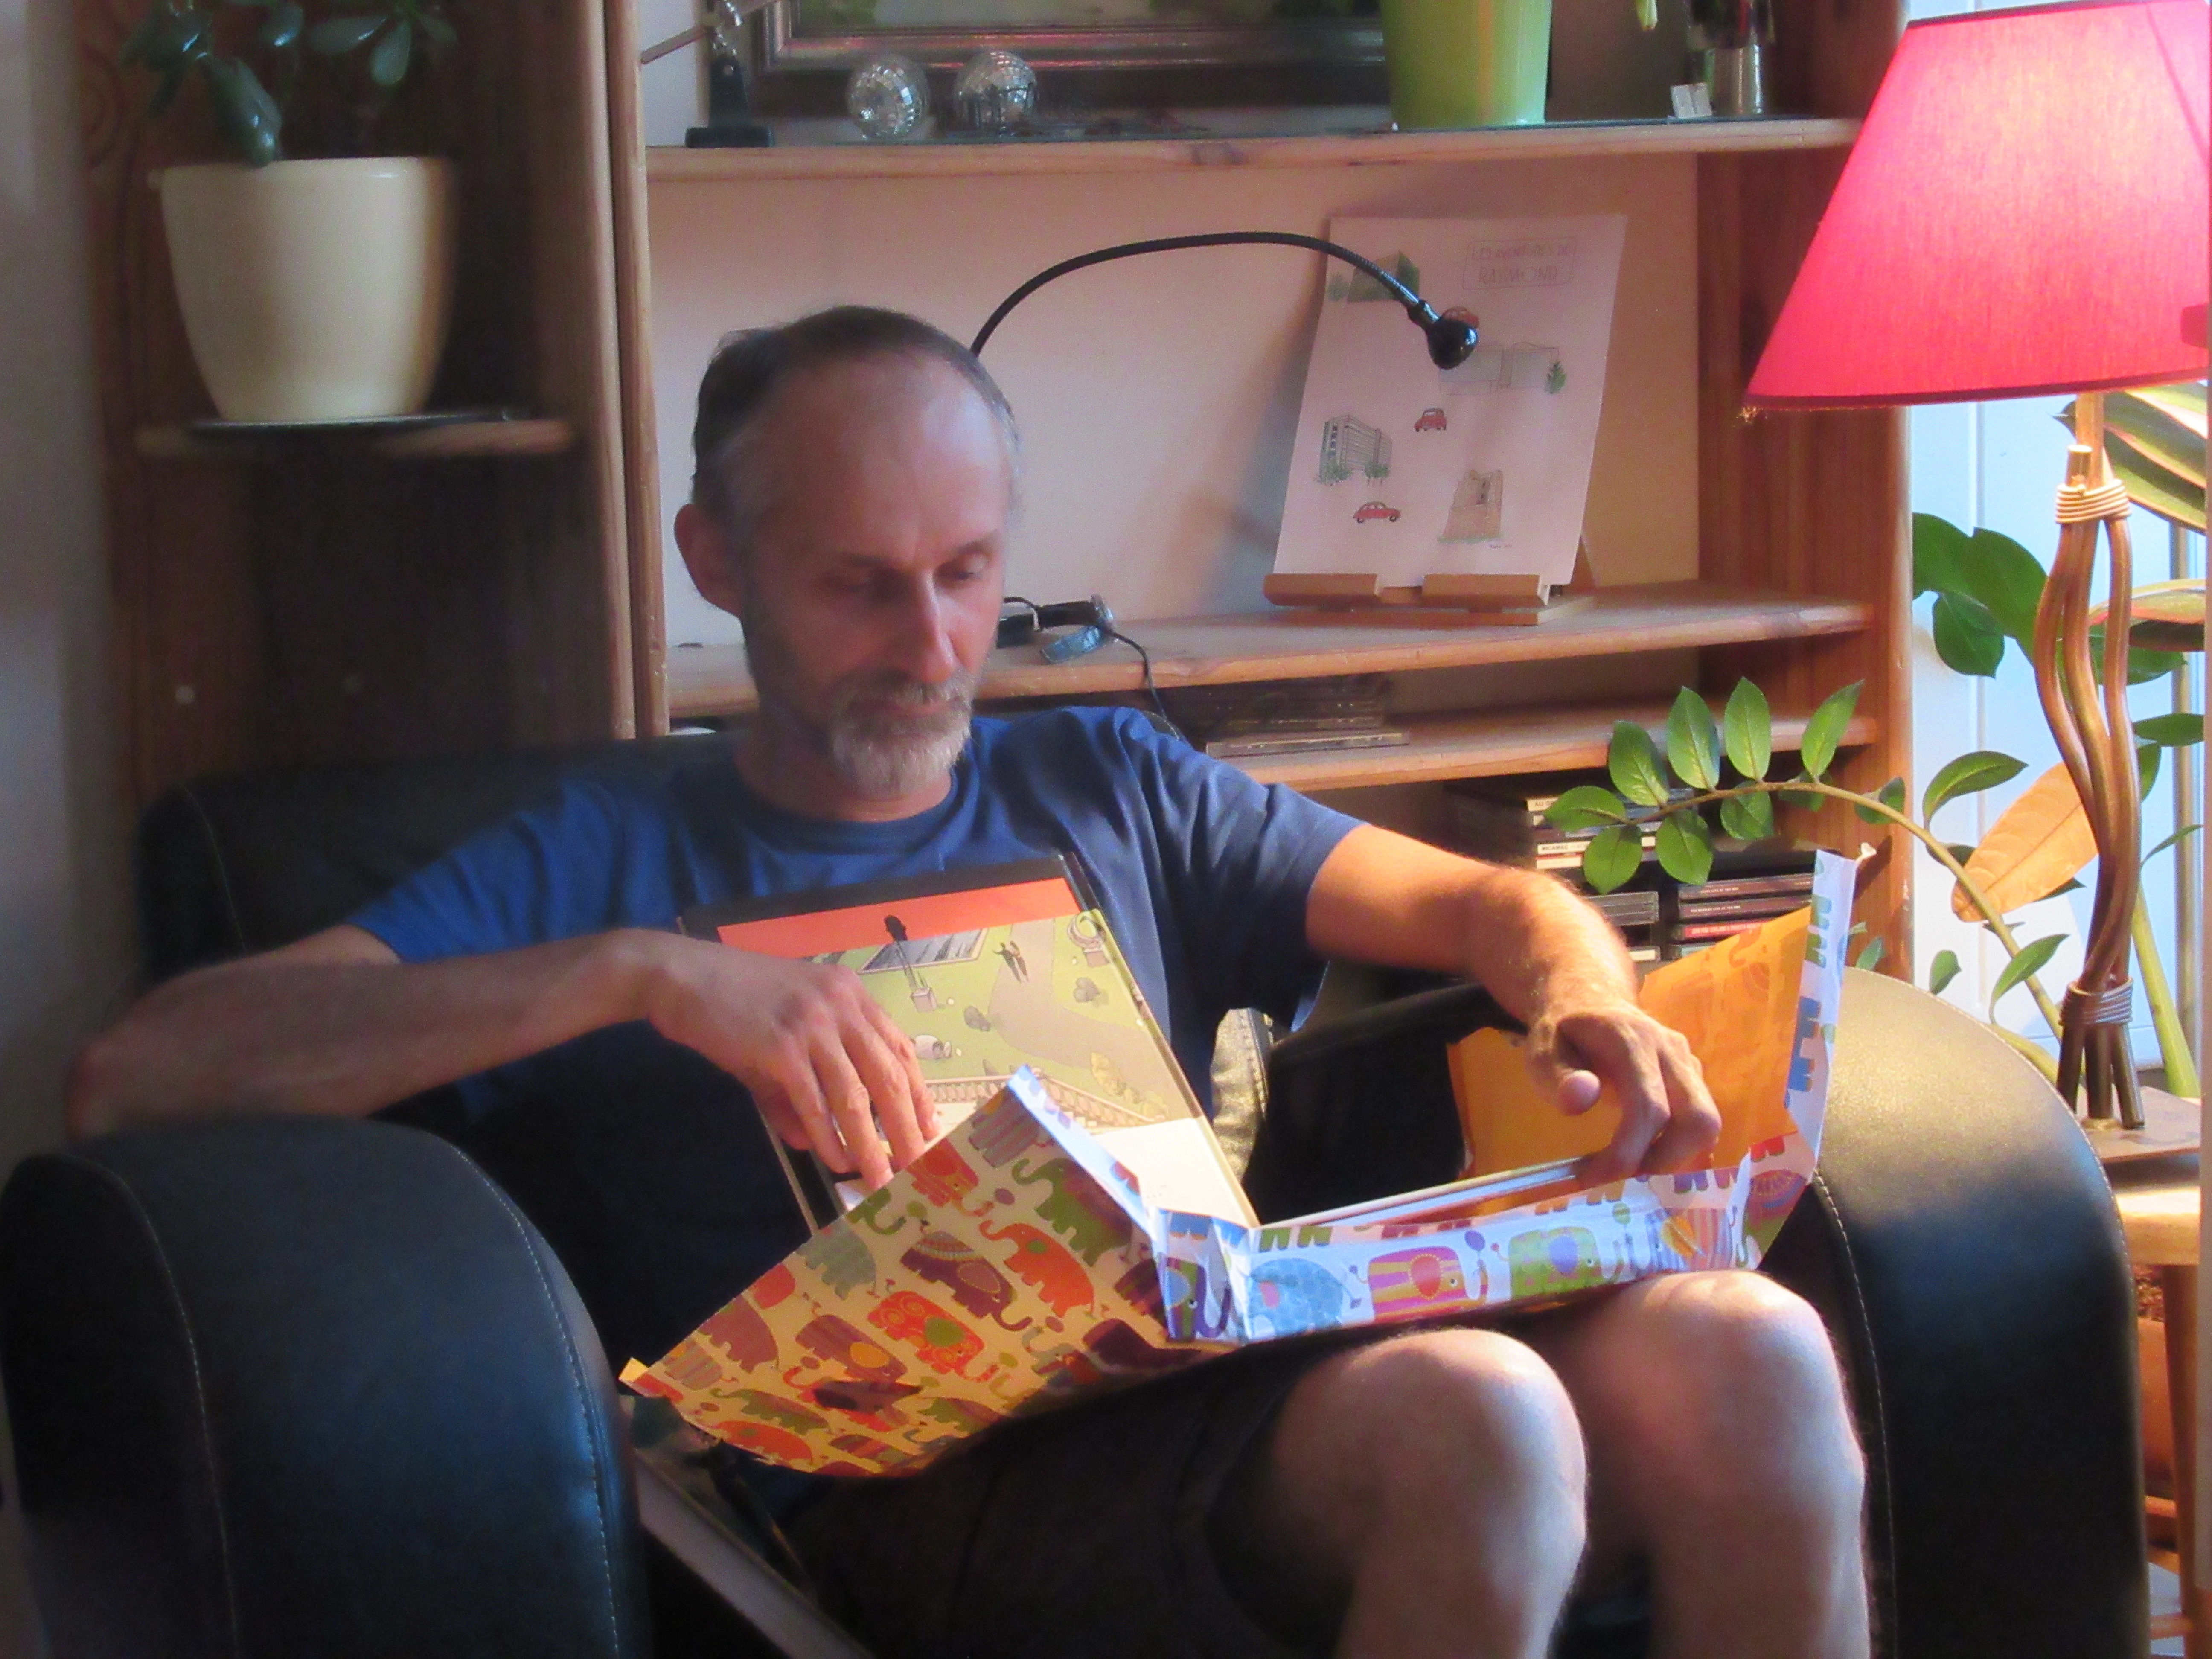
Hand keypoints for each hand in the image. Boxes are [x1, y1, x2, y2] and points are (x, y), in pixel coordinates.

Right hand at [628, 933, 937, 1188]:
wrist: (681, 977)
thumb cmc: (732, 1005)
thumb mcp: (781, 1039)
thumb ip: (801, 1091)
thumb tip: (814, 1142)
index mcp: (850, 995)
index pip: (899, 1047)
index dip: (918, 1092)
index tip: (931, 1128)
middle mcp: (841, 1005)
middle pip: (888, 1075)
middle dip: (908, 1127)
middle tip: (919, 1166)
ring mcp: (812, 1024)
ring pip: (855, 1095)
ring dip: (870, 1144)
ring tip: (880, 1178)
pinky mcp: (782, 1047)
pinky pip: (814, 1102)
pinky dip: (827, 1136)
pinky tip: (836, 1159)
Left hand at [1523, 999, 1719, 1182]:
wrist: (1590, 1001)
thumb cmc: (1563, 1033)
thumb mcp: (1542, 1050)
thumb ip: (1558, 1077)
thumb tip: (1581, 1102)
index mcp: (1633, 1041)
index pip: (1649, 1107)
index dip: (1626, 1152)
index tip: (1592, 1178)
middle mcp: (1671, 1051)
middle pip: (1699, 1119)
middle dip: (1666, 1161)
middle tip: (1624, 1178)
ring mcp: (1687, 1062)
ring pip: (1707, 1123)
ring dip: (1675, 1157)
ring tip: (1632, 1168)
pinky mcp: (1692, 1076)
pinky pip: (1699, 1119)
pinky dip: (1681, 1147)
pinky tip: (1648, 1156)